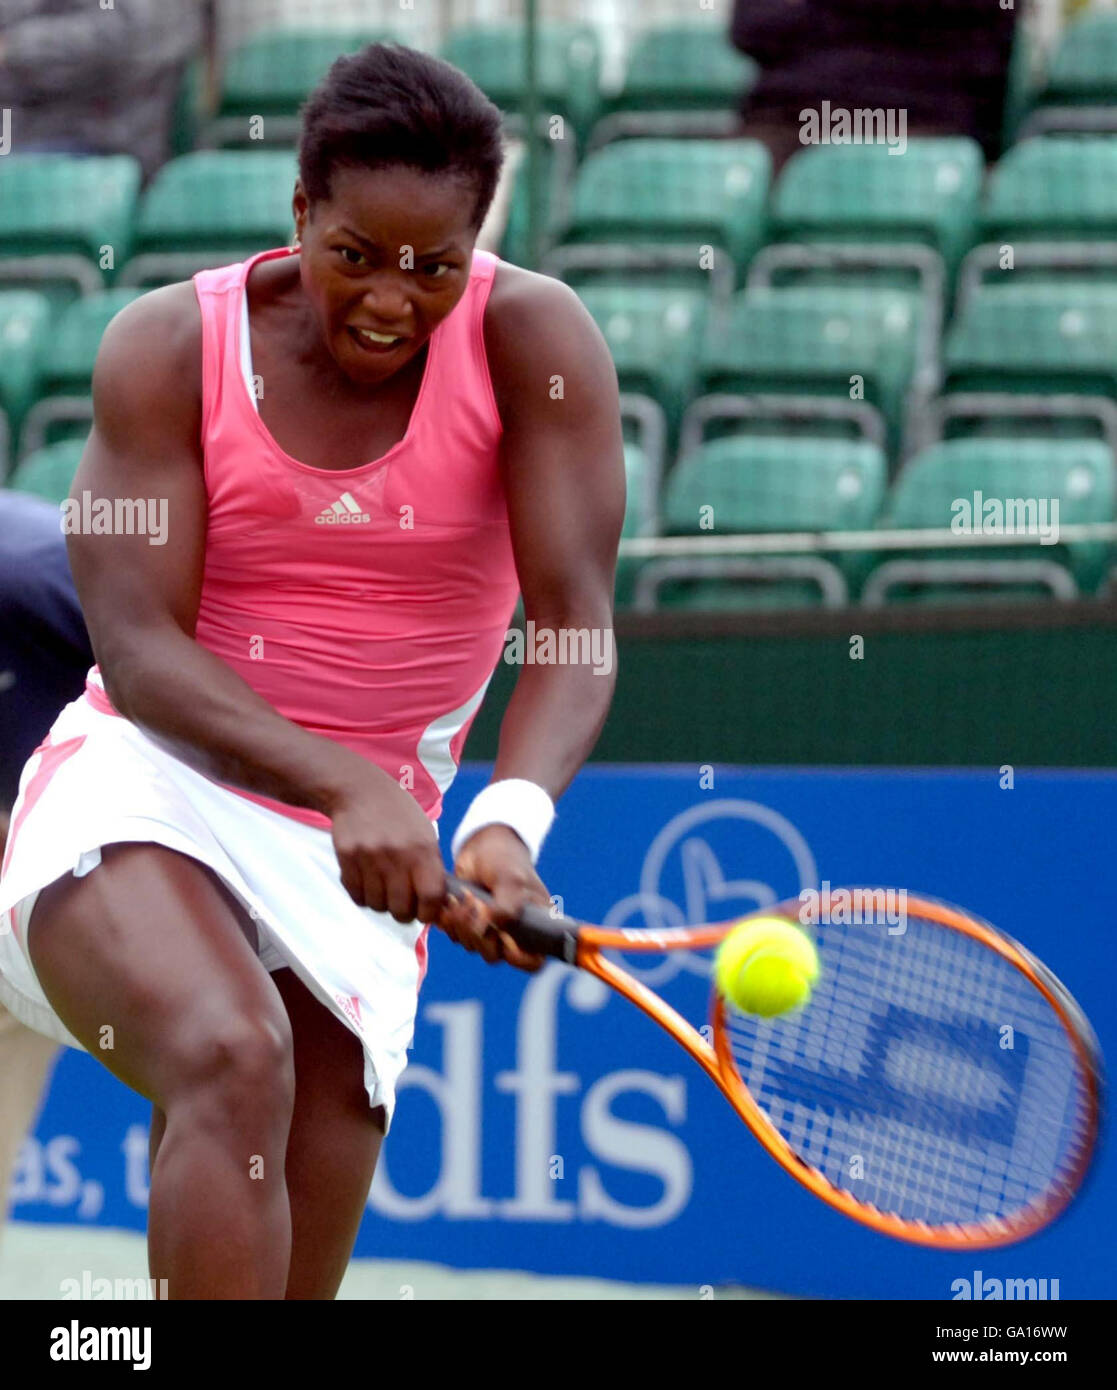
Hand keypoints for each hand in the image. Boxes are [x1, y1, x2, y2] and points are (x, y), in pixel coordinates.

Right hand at [328, 771, 445, 924]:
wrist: (359, 791)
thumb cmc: (399, 815)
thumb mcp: (426, 834)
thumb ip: (432, 868)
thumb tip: (437, 905)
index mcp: (423, 849)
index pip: (431, 897)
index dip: (429, 913)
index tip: (425, 912)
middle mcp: (397, 854)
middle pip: (401, 910)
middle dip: (404, 913)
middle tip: (402, 903)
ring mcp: (370, 857)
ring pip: (377, 905)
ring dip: (382, 903)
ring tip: (384, 887)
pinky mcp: (347, 857)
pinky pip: (356, 896)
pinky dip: (363, 895)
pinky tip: (367, 880)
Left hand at [442, 824, 547, 971]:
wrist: (480, 845)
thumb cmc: (504, 858)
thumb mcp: (510, 878)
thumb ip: (507, 906)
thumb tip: (491, 930)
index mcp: (536, 924)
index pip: (534, 960)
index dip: (519, 958)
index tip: (503, 939)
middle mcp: (514, 932)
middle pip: (496, 955)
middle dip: (480, 934)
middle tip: (475, 905)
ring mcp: (490, 929)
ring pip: (474, 947)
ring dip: (463, 926)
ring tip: (462, 898)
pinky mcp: (469, 923)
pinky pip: (458, 936)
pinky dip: (451, 923)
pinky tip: (452, 902)